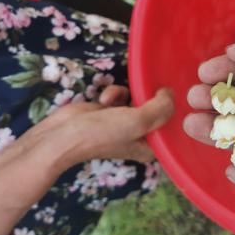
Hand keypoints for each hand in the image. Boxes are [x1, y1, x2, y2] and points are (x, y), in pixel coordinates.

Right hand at [0, 86, 173, 234]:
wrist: (61, 136)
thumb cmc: (100, 134)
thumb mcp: (138, 121)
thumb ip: (160, 108)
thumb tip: (170, 93)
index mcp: (150, 147)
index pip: (172, 126)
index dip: (174, 109)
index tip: (173, 93)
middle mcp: (140, 137)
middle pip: (157, 110)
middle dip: (151, 98)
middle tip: (149, 87)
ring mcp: (124, 124)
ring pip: (140, 99)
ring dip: (129, 93)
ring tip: (114, 100)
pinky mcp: (110, 111)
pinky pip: (122, 95)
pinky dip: (114, 93)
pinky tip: (104, 99)